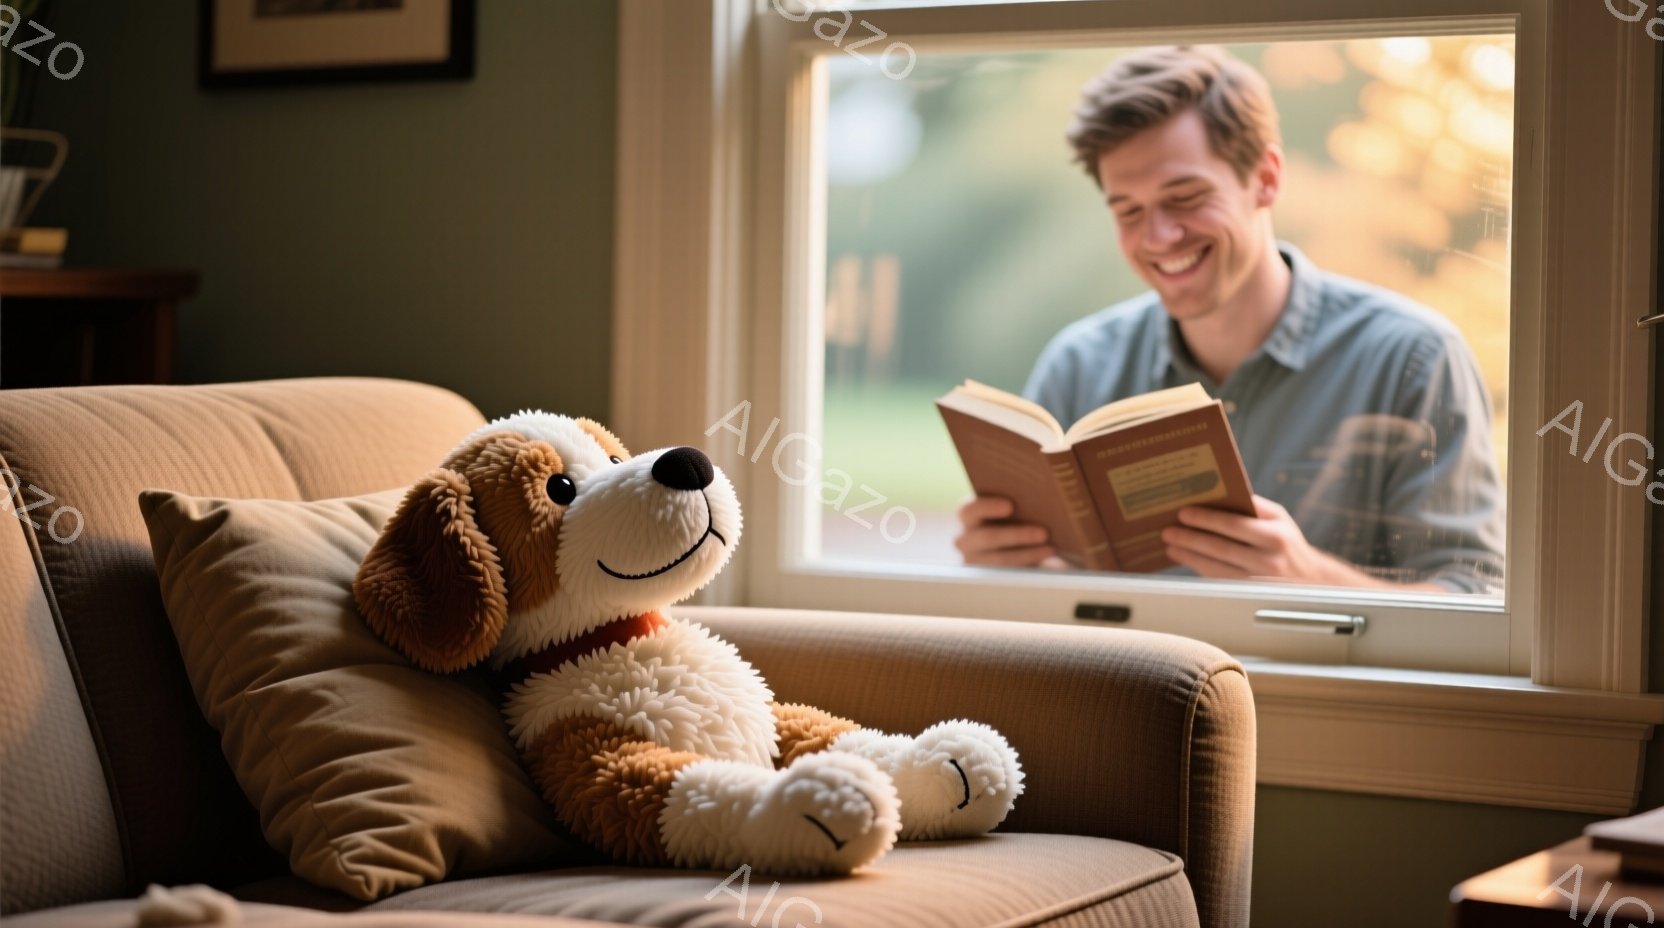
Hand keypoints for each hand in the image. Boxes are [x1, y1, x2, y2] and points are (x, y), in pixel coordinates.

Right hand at [953, 495, 1055, 567]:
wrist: (991, 542)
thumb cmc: (1003, 517)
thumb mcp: (1001, 509)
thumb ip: (1012, 505)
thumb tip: (1038, 502)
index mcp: (966, 515)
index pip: (970, 510)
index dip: (989, 507)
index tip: (1010, 506)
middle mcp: (964, 539)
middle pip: (988, 538)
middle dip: (1017, 536)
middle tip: (1043, 533)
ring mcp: (972, 561)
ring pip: (1000, 561)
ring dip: (1027, 555)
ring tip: (1050, 550)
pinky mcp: (986, 577)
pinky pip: (1008, 575)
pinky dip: (1029, 568)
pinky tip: (1048, 564)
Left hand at [1162, 494, 1363, 584]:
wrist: (1312, 581)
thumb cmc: (1288, 542)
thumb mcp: (1279, 519)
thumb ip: (1253, 506)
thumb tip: (1218, 494)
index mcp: (1274, 536)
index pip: (1233, 525)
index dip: (1206, 520)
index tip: (1183, 513)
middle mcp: (1267, 560)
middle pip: (1220, 548)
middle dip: (1190, 539)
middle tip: (1167, 531)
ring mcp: (1258, 582)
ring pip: (1216, 568)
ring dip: (1190, 557)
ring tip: (1171, 547)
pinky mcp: (1250, 596)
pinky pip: (1220, 581)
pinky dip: (1200, 570)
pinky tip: (1187, 561)